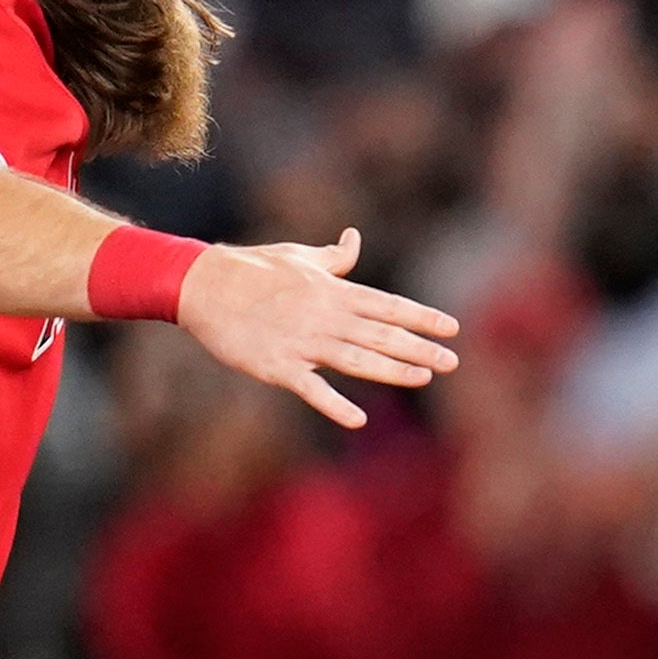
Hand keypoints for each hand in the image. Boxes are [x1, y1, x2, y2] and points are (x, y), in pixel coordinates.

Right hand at [179, 228, 461, 426]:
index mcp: (333, 291)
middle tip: (452, 361)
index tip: (452, 328)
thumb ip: (334, 258)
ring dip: (393, 370)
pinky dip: (334, 405)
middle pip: (382, 334)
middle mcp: (326, 316)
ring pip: (357, 359)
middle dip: (420, 347)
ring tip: (424, 377)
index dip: (422, 317)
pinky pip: (312, 388)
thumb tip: (355, 238)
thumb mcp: (299, 257)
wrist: (205, 286)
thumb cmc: (253, 269)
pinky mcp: (278, 366)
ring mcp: (303, 342)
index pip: (388, 305)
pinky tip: (358, 419)